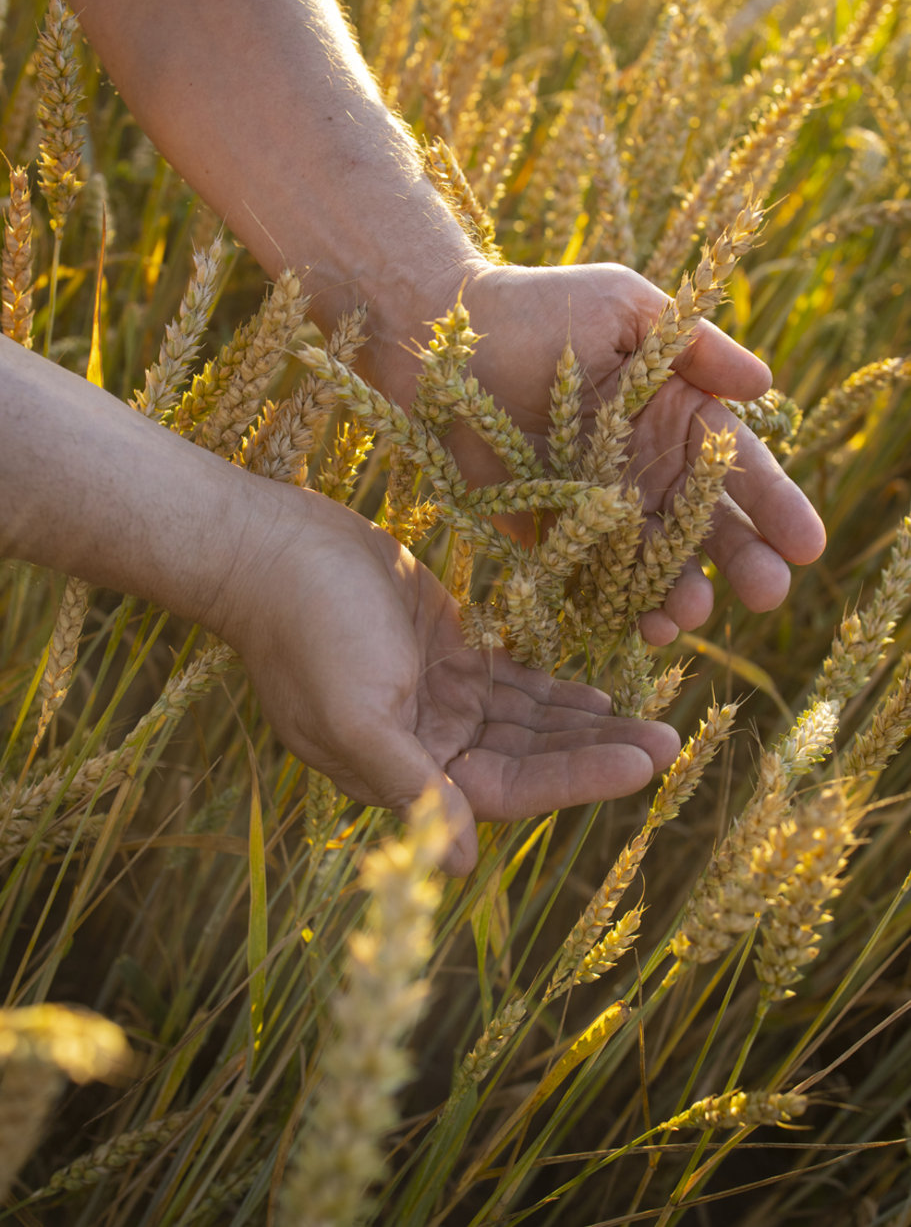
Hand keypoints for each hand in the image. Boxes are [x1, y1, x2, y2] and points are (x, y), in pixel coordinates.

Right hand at [218, 483, 680, 872]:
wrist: (271, 548)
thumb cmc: (306, 629)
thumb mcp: (355, 712)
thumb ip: (409, 785)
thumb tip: (462, 861)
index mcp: (404, 770)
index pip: (509, 789)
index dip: (578, 779)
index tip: (645, 764)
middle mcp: (427, 744)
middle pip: (529, 758)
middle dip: (596, 752)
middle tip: (671, 741)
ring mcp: (438, 697)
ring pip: (529, 720)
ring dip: (587, 722)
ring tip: (656, 722)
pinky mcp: (445, 651)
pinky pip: (513, 680)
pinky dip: (555, 690)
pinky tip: (602, 694)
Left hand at [422, 263, 826, 644]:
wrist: (442, 338)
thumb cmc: (539, 307)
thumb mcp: (623, 307)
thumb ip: (692, 345)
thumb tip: (765, 384)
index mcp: (675, 413)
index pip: (737, 466)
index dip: (776, 505)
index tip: (807, 544)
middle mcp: (646, 467)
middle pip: (706, 525)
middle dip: (741, 561)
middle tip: (768, 593)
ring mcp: (600, 505)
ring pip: (653, 561)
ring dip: (677, 591)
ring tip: (691, 616)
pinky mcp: (550, 532)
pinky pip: (590, 577)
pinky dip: (614, 603)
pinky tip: (637, 627)